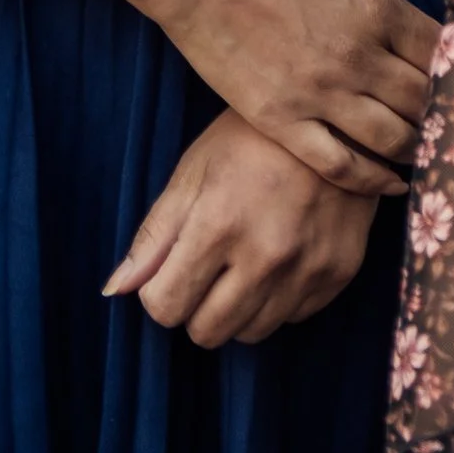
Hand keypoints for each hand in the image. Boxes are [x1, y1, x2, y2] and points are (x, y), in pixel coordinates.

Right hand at [28, 0, 433, 192]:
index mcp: (377, 2)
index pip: (443, 46)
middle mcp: (358, 53)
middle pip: (425, 98)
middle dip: (446, 110)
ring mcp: (320, 91)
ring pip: (391, 137)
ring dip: (418, 146)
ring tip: (432, 152)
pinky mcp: (280, 118)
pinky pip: (339, 163)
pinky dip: (371, 179)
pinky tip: (392, 182)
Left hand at [108, 109, 377, 343]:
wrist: (339, 118)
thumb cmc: (253, 137)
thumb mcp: (194, 170)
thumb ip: (155, 234)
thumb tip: (114, 290)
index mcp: (219, 224)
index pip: (166, 307)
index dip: (159, 291)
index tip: (172, 267)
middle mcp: (265, 255)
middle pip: (207, 332)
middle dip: (196, 306)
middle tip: (208, 265)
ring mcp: (307, 268)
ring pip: (250, 334)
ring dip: (238, 308)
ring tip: (245, 259)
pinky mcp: (339, 273)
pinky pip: (292, 318)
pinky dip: (278, 299)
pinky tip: (281, 256)